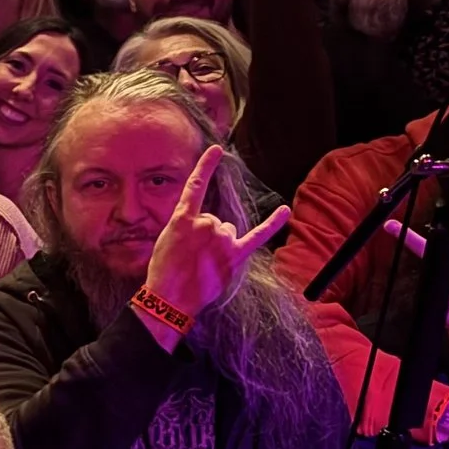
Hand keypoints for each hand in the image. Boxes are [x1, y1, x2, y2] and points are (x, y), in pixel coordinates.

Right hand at [140, 146, 292, 326]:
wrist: (169, 299)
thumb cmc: (163, 271)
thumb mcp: (166, 240)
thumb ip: (188, 226)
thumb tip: (210, 229)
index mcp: (183, 219)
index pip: (196, 186)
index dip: (206, 166)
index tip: (217, 149)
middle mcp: (206, 224)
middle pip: (214, 220)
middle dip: (205, 235)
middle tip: (191, 256)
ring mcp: (221, 240)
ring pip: (228, 231)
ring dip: (220, 243)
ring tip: (203, 263)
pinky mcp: (234, 256)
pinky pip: (257, 235)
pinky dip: (273, 223)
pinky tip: (284, 211)